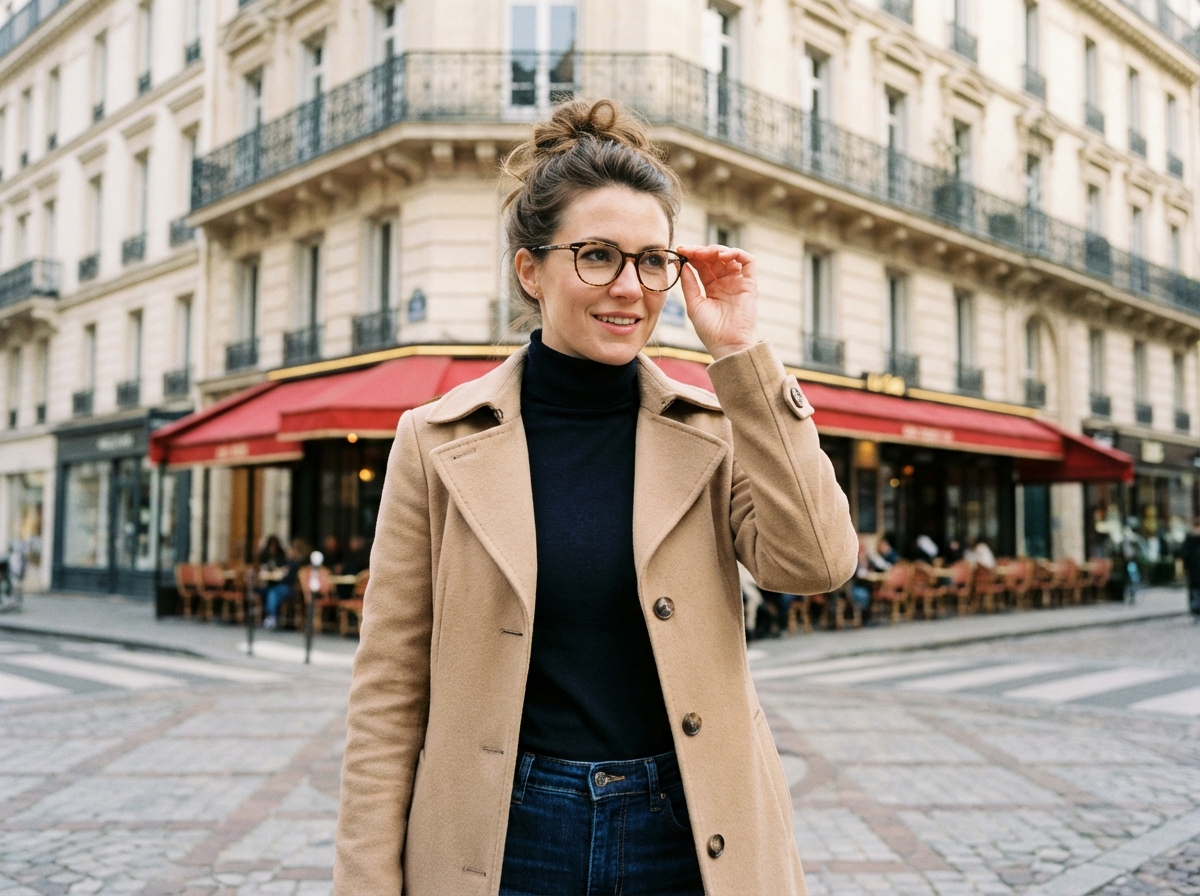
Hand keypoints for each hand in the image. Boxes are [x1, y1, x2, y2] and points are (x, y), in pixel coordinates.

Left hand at [675, 244, 758, 359]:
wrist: (728, 344)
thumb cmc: (711, 330)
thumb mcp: (694, 304)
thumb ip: (689, 283)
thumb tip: (681, 264)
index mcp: (711, 287)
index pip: (702, 265)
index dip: (692, 255)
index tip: (680, 250)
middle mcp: (725, 282)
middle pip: (714, 258)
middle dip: (701, 251)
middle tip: (689, 250)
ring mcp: (738, 281)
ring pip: (729, 256)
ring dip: (716, 250)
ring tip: (703, 253)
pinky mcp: (750, 283)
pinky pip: (748, 261)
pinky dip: (736, 253)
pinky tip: (722, 256)